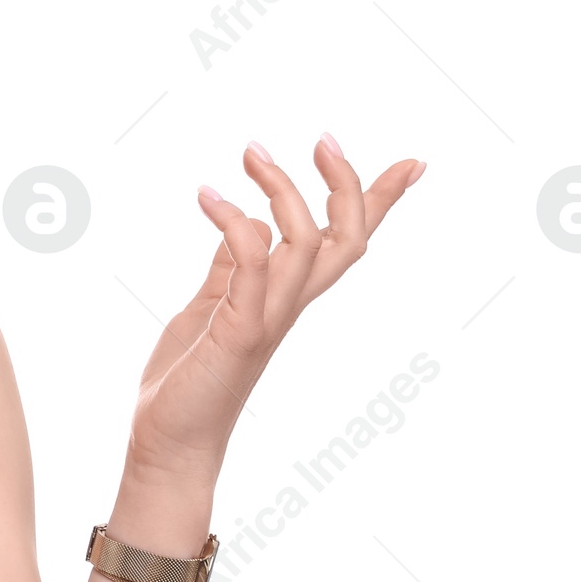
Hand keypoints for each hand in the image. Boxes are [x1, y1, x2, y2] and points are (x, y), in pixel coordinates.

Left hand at [127, 133, 423, 483]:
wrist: (168, 442)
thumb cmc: (188, 381)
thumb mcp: (211, 308)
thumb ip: (231, 269)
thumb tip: (246, 223)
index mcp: (285, 299)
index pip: (344, 244)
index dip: (378, 203)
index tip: (412, 163)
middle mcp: (287, 307)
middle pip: (346, 240)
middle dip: (348, 186)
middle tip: (324, 139)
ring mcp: (268, 318)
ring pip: (309, 244)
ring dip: (284, 190)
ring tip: (250, 153)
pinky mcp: (241, 330)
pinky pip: (252, 263)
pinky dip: (234, 221)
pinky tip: (208, 197)